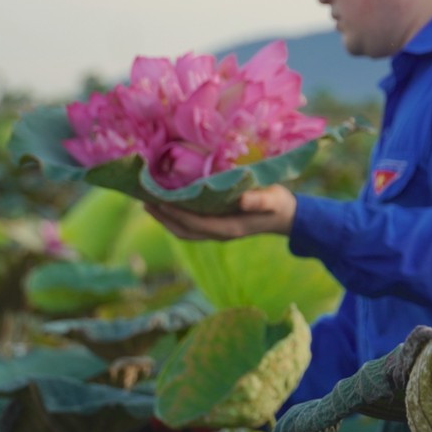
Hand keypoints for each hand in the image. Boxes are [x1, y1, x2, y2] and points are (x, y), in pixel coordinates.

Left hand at [144, 185, 296, 240]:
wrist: (286, 216)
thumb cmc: (278, 204)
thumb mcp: (273, 199)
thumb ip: (259, 200)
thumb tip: (243, 200)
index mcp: (229, 228)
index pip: (195, 224)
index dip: (176, 214)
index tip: (160, 200)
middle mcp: (219, 232)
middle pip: (183, 231)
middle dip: (163, 218)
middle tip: (145, 201)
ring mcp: (217, 230)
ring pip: (184, 230)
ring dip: (165, 219)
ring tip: (149, 203)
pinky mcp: (216, 225)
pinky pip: (190, 225)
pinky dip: (175, 217)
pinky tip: (169, 203)